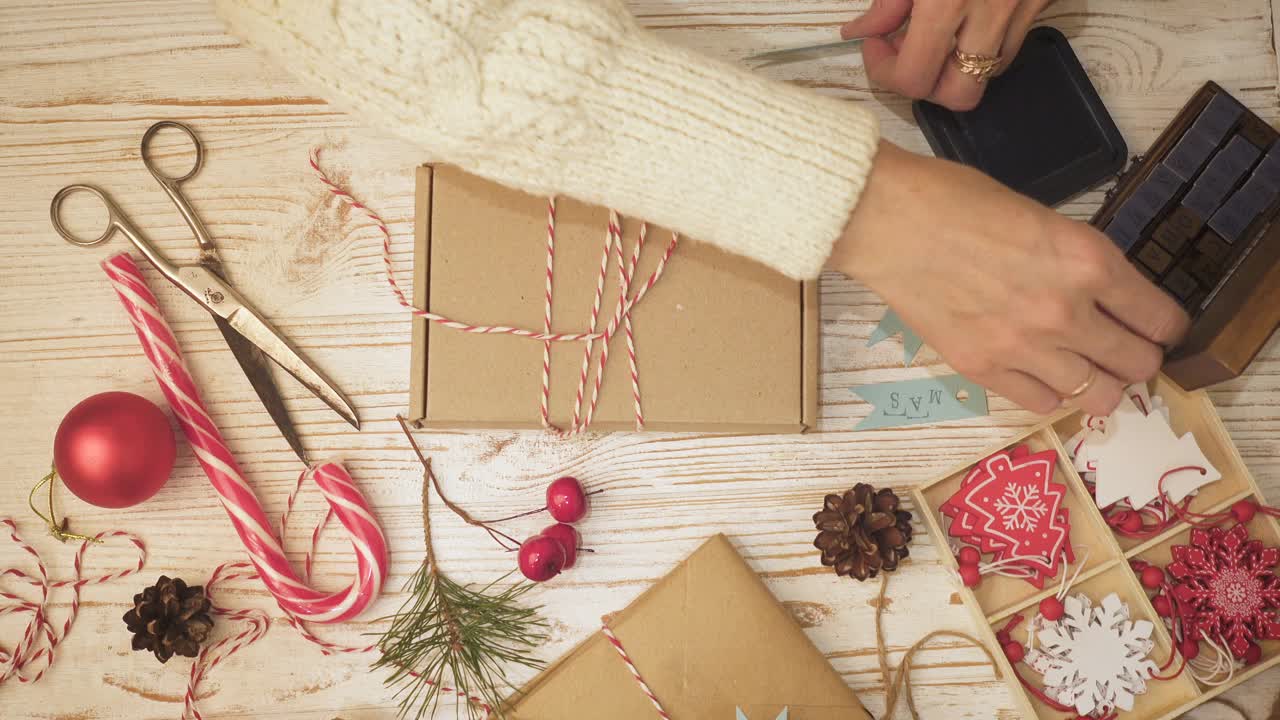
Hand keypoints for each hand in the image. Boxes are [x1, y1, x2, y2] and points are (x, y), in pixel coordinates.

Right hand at [830, 142, 1189, 415]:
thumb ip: (1080, 261)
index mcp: (1089, 262)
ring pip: (1098, 396)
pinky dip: (1050, 393)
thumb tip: (1104, 296)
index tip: (1159, 330)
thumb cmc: (957, 202)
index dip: (1167, 328)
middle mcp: (1067, 312)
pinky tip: (1041, 374)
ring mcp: (1024, 346)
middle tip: (1124, 352)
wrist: (889, 221)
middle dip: (1138, 359)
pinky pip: (1041, 403)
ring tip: (1086, 370)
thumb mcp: (1044, 218)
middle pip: (1137, 364)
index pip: (1161, 319)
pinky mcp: (983, 368)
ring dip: (1100, 385)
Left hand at [843, 0, 1053, 110]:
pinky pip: (1015, 44)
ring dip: (959, 66)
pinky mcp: (1046, 1)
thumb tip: (862, 33)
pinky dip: (988, 44)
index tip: (876, 46)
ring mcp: (1026, 8)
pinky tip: (971, 18)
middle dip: (929, 86)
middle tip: (909, 56)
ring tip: (940, 32)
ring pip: (990, 74)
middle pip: (960, 96)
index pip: (914, 79)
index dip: (885, 71)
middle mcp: (992, 12)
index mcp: (948, 0)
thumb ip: (888, 2)